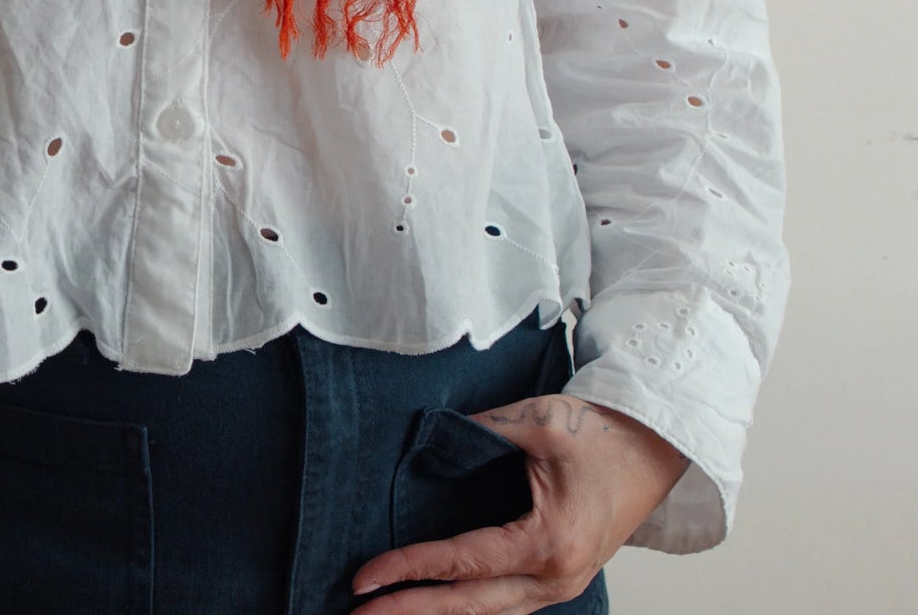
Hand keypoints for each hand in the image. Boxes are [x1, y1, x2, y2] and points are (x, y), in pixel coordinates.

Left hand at [349, 394, 690, 613]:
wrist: (657, 447)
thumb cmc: (603, 434)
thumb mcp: (538, 421)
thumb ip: (480, 430)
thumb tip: (432, 437)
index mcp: (548, 543)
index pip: (462, 563)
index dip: (409, 569)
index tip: (366, 577)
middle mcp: (555, 577)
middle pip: (469, 604)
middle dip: (410, 610)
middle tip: (358, 611)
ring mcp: (562, 584)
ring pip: (488, 611)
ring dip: (436, 612)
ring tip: (387, 611)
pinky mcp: (562, 576)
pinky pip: (506, 602)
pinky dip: (467, 604)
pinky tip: (437, 601)